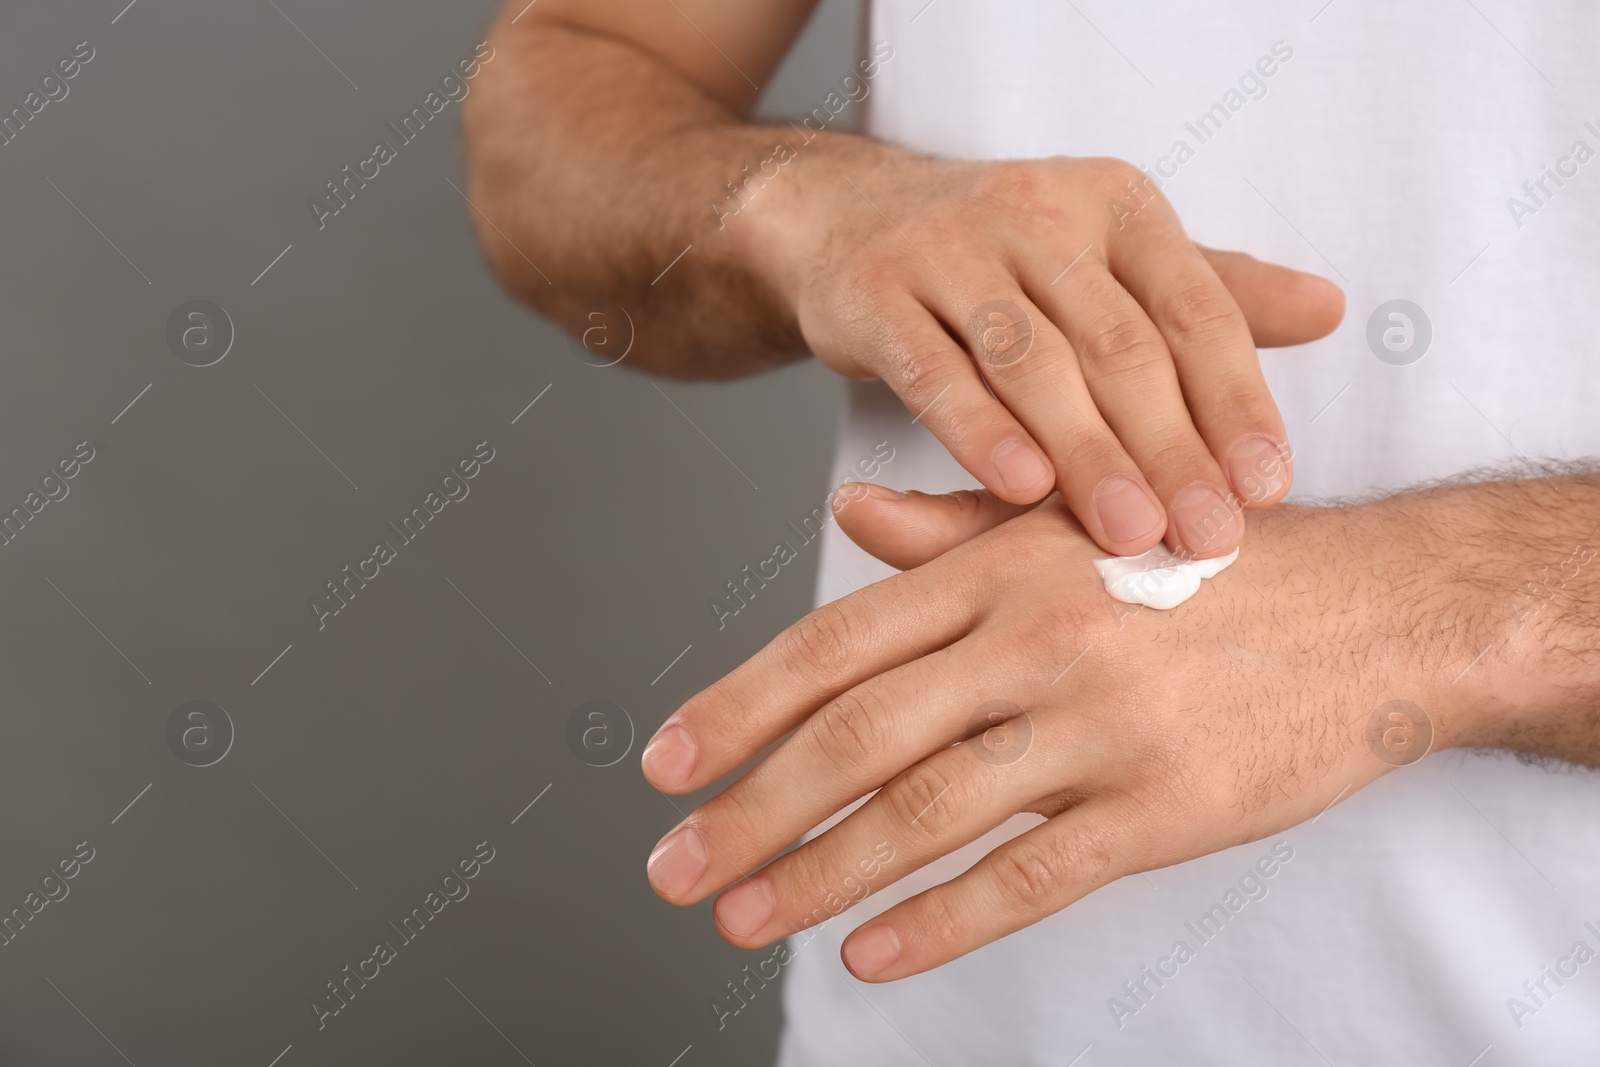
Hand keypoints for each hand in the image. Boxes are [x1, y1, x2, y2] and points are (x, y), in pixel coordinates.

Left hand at [641, 489, 1501, 980]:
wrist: (1382, 611)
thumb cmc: (1216, 566)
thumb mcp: (1080, 523)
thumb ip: (955, 526)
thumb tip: (849, 510)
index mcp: (1002, 569)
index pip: (837, 642)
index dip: (739, 706)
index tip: (665, 764)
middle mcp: (1036, 640)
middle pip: (858, 735)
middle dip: (752, 807)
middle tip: (672, 867)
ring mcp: (1101, 725)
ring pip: (927, 810)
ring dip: (820, 874)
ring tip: (743, 918)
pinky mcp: (1163, 806)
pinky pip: (1030, 875)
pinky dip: (942, 920)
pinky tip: (872, 954)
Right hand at [749, 154, 1343, 557]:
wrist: (851, 219)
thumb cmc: (1004, 261)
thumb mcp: (1112, 261)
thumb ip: (1211, 293)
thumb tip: (1332, 309)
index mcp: (1116, 204)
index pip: (1193, 308)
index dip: (1234, 400)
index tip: (1267, 488)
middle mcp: (1038, 212)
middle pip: (1118, 343)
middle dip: (1169, 447)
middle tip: (1208, 537)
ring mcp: (948, 248)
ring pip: (1031, 359)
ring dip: (1085, 451)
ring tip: (1129, 532)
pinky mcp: (874, 293)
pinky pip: (932, 369)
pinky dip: (977, 430)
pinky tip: (1018, 489)